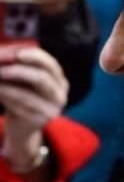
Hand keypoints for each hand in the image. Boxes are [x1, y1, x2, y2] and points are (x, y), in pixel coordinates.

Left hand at [0, 45, 68, 170]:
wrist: (23, 127)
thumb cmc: (22, 97)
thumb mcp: (24, 81)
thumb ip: (19, 67)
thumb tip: (4, 54)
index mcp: (59, 80)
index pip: (50, 64)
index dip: (33, 56)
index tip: (15, 53)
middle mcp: (60, 94)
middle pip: (42, 78)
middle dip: (18, 71)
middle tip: (0, 69)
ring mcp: (51, 109)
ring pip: (27, 95)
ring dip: (6, 87)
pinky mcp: (38, 121)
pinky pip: (18, 108)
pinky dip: (5, 98)